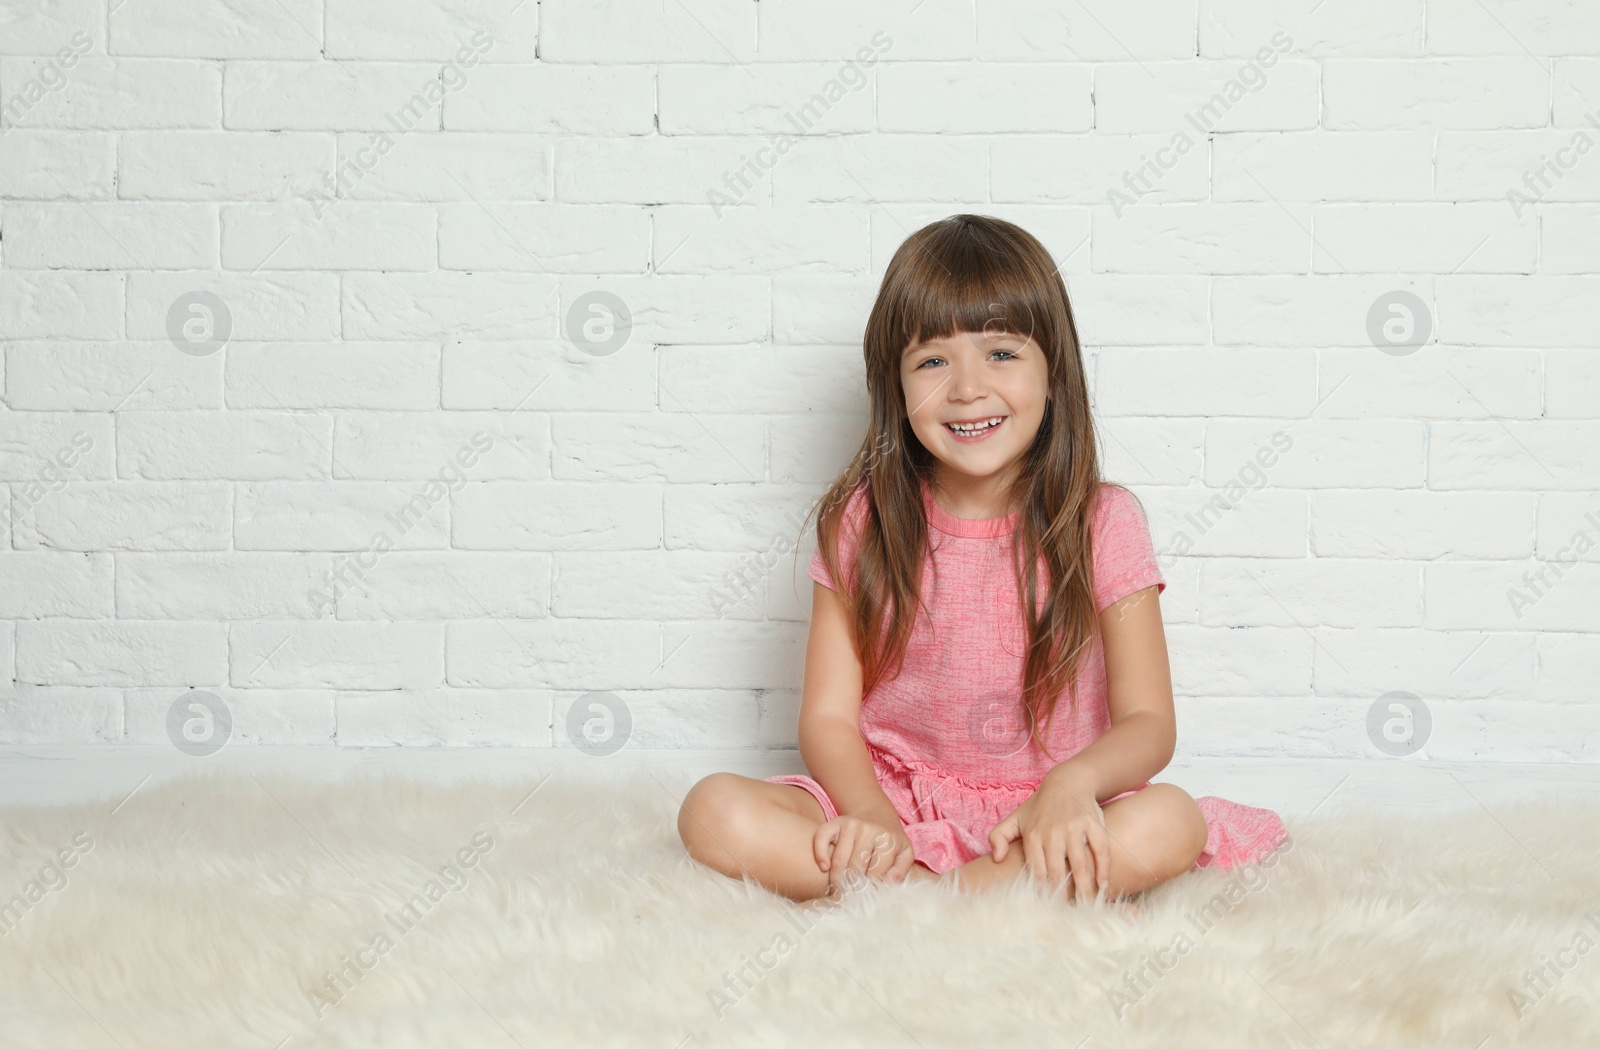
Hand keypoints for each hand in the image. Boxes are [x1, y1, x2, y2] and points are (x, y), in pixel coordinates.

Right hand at [813, 814, 915, 897]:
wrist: (878, 815)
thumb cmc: (891, 841)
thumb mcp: (905, 853)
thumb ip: (900, 870)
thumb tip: (887, 883)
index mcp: (887, 840)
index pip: (874, 873)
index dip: (869, 889)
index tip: (865, 898)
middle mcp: (868, 830)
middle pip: (855, 868)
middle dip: (851, 887)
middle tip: (850, 898)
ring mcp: (850, 825)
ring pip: (839, 859)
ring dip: (836, 879)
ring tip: (838, 891)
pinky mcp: (836, 822)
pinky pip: (821, 837)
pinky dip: (820, 854)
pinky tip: (824, 867)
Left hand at [988, 767, 1109, 903]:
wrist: (1067, 781)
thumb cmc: (1040, 806)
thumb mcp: (1015, 818)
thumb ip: (999, 837)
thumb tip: (996, 859)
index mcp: (1033, 835)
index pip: (1036, 871)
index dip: (1042, 891)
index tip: (1047, 907)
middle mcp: (1053, 833)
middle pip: (1057, 872)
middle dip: (1063, 895)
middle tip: (1069, 914)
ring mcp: (1074, 828)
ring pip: (1079, 864)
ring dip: (1084, 888)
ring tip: (1088, 906)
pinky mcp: (1093, 823)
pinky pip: (1100, 849)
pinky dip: (1103, 868)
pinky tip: (1103, 883)